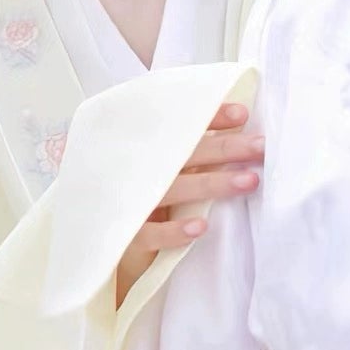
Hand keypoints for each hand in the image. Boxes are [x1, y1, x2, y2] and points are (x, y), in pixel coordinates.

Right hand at [115, 102, 263, 301]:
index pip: (180, 125)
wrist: (87, 228)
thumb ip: (182, 145)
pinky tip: (200, 228)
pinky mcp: (123, 235)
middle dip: (226, 148)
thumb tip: (235, 123)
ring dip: (212, 184)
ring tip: (249, 181)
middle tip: (262, 146)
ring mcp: (130, 201)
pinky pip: (149, 233)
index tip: (242, 114)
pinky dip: (172, 231)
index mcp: (147, 147)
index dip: (210, 117)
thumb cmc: (130, 192)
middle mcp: (139, 169)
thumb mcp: (151, 162)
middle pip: (186, 153)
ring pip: (174, 189)